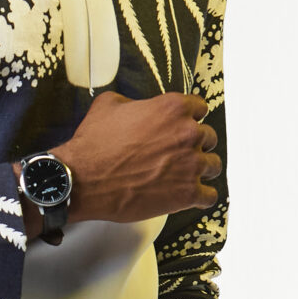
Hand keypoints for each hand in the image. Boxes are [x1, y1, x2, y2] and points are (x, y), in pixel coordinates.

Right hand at [51, 89, 218, 226]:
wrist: (83, 180)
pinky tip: (194, 197)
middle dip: (196, 144)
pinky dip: (203, 197)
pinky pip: (210, 196)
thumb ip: (132, 101)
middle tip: (181, 153)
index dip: (191, 117)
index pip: (200, 107)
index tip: (184, 126)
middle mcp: (187, 134)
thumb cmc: (93, 144)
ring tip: (189, 175)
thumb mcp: (108, 105)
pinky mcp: (187, 194)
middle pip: (209, 137)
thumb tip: (135, 105)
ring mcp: (190, 165)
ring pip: (214, 165)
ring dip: (203, 169)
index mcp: (173, 108)